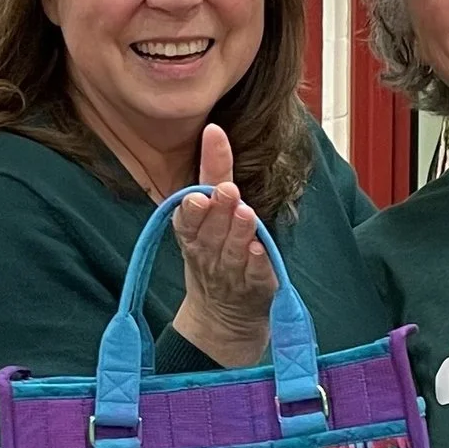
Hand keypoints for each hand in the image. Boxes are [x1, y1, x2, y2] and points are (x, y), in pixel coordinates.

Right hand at [167, 125, 276, 369]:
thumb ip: (212, 176)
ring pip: (233, 251)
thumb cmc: (215, 255)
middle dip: (220, 211)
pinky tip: (261, 250)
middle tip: (227, 192)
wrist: (221, 317)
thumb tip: (214, 130)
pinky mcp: (254, 289)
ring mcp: (230, 273)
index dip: (192, 206)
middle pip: (212, 231)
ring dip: (239, 232)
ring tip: (246, 214)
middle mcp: (207, 254)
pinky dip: (257, 263)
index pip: (188, 217)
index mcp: (191, 234)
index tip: (198, 193)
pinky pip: (255, 275)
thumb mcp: (206, 216)